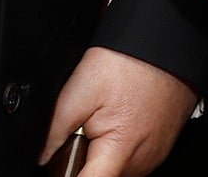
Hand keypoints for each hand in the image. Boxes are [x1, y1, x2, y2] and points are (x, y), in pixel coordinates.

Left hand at [40, 46, 197, 176]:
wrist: (165, 44)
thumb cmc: (130, 63)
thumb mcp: (81, 88)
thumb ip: (56, 127)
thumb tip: (42, 155)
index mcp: (120, 150)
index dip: (70, 175)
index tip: (66, 161)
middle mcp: (140, 161)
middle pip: (100, 175)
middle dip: (85, 159)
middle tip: (86, 127)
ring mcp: (153, 156)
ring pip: (115, 168)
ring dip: (103, 153)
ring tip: (106, 118)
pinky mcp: (160, 148)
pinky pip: (132, 158)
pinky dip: (120, 146)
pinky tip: (120, 119)